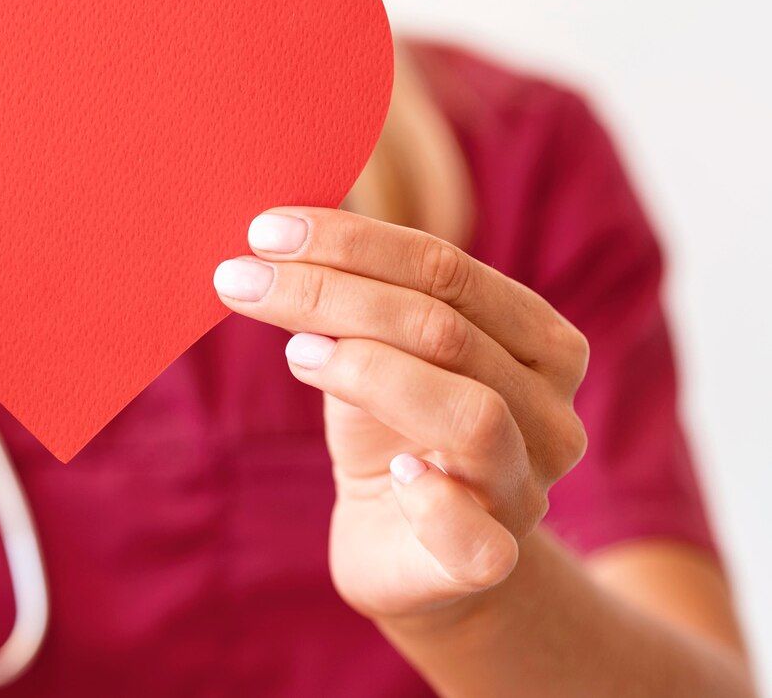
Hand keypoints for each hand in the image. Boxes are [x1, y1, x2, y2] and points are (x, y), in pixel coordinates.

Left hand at [214, 208, 588, 620]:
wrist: (405, 547)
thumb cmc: (392, 430)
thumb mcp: (373, 352)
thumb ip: (355, 300)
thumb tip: (276, 234)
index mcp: (540, 344)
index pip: (448, 268)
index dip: (353, 244)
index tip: (265, 231)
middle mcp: (549, 412)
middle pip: (444, 330)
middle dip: (330, 294)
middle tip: (241, 278)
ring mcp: (526, 490)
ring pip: (471, 413)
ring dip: (368, 371)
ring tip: (295, 352)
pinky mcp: (488, 560)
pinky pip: (476, 534)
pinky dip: (435, 501)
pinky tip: (393, 474)